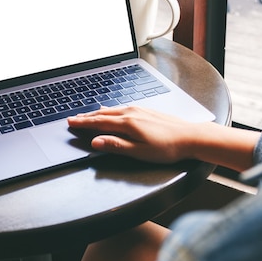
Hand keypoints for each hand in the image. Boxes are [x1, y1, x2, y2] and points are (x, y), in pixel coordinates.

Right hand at [67, 106, 197, 163]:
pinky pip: (122, 108)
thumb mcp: (139, 152)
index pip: (99, 123)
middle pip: (103, 114)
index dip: (83, 123)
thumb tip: (96, 142)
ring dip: (98, 112)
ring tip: (88, 114)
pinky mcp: (147, 110)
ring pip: (112, 110)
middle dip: (87, 116)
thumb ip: (116, 146)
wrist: (190, 137)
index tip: (70, 122)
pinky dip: (111, 110)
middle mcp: (132, 113)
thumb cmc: (167, 148)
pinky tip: (112, 111)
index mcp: (127, 123)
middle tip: (73, 118)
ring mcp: (140, 110)